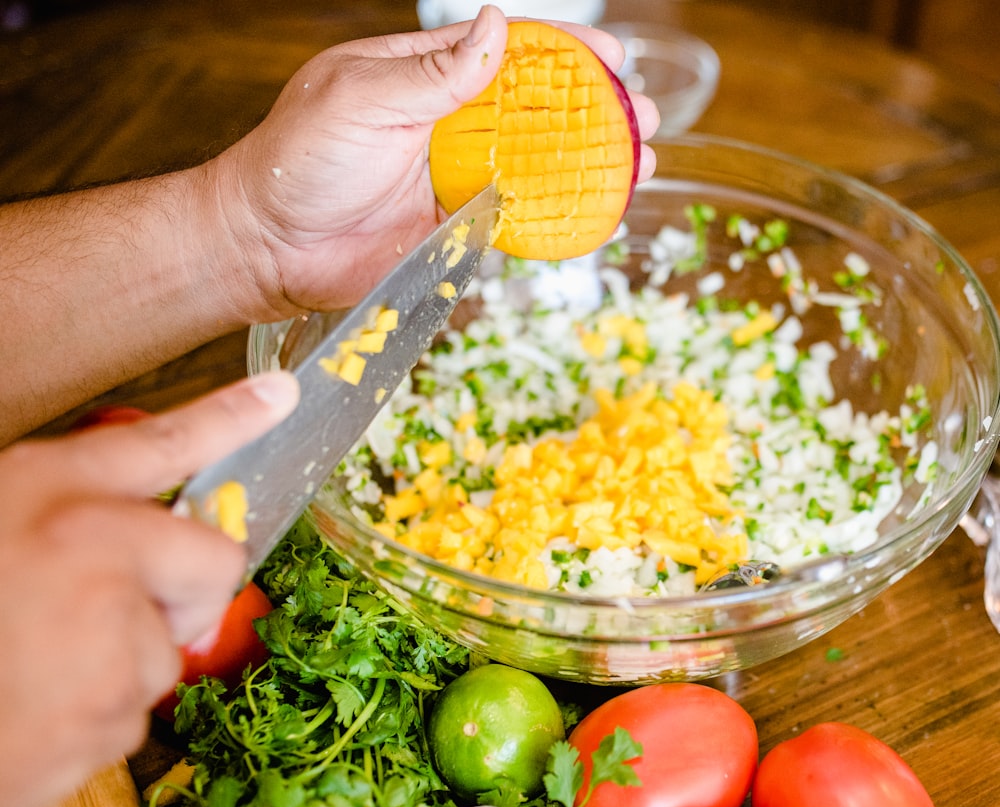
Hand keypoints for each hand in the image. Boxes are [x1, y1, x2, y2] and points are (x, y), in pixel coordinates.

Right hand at [0, 371, 297, 806]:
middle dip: (182, 592)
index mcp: (48, 495)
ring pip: (164, 653)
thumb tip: (121, 523)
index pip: (163, 441)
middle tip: (103, 606)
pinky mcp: (105, 723)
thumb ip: (63, 514)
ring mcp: (109, 644)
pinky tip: (25, 711)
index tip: (283, 394)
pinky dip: (88, 718)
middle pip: (215, 567)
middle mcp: (94, 557)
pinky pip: (129, 717)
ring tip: (29, 667)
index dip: (230, 414)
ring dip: (116, 663)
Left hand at [212, 5, 658, 313]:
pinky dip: (555, 219)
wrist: (269, 247)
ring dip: (588, 166)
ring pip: (534, 168)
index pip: (505, 53)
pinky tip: (597, 215)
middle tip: (642, 118)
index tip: (612, 55)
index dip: (563, 53)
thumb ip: (433, 73)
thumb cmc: (298, 161)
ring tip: (640, 163)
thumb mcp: (362, 97)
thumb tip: (496, 28)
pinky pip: (513, 222)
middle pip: (535, 112)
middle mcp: (446, 125)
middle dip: (594, 112)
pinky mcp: (451, 230)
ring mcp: (453, 179)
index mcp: (422, 76)